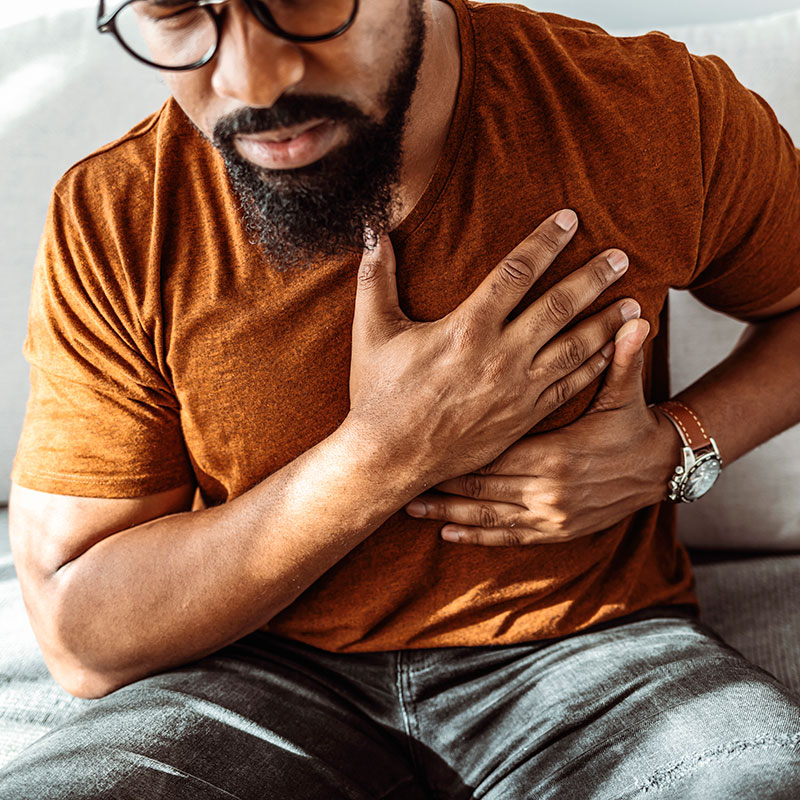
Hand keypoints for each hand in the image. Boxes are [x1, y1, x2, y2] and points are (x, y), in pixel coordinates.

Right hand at [345, 209, 638, 488]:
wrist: (390, 459)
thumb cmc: (378, 395)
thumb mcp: (372, 332)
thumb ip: (376, 278)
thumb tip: (372, 229)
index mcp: (466, 328)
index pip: (516, 272)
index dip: (545, 241)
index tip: (569, 219)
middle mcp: (500, 356)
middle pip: (559, 306)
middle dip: (593, 277)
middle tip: (621, 256)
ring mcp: (517, 390)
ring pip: (573, 347)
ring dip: (605, 322)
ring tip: (634, 303)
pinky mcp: (523, 417)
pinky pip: (568, 387)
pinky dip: (593, 367)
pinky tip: (610, 352)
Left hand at [405, 317, 682, 543]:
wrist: (663, 470)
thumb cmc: (635, 425)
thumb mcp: (626, 393)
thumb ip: (621, 358)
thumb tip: (635, 317)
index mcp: (556, 454)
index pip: (493, 450)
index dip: (455, 449)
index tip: (421, 441)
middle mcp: (548, 490)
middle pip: (481, 484)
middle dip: (441, 481)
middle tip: (400, 474)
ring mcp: (552, 516)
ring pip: (487, 515)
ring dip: (448, 512)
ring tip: (411, 508)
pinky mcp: (557, 532)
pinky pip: (509, 537)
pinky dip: (478, 535)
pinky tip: (448, 533)